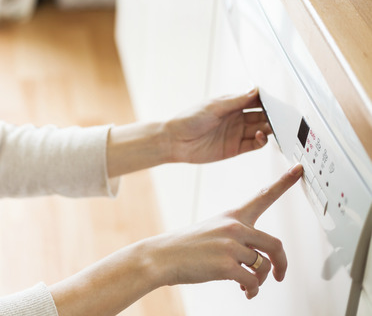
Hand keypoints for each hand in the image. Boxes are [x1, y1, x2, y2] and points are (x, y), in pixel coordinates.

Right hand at [149, 163, 302, 298]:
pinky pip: (253, 281)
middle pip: (275, 245)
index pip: (263, 195)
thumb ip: (237, 238)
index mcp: (232, 215)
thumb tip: (257, 260)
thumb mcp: (212, 230)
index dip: (284, 182)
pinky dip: (252, 290)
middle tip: (279, 274)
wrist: (162, 256)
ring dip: (260, 280)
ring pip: (263, 266)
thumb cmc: (186, 246)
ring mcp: (230, 245)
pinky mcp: (226, 265)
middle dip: (281, 264)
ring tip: (249, 285)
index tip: (299, 170)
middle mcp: (234, 227)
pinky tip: (245, 291)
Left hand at [166, 88, 272, 163]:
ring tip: (275, 127)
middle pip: (261, 116)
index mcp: (231, 104)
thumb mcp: (214, 106)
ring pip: (261, 129)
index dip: (267, 101)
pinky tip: (261, 136)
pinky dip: (262, 140)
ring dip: (270, 128)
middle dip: (273, 115)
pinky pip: (255, 144)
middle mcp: (236, 118)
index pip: (255, 101)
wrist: (175, 141)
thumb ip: (236, 100)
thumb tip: (256, 90)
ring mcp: (237, 133)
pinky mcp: (235, 147)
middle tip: (284, 116)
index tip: (278, 102)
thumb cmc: (189, 119)